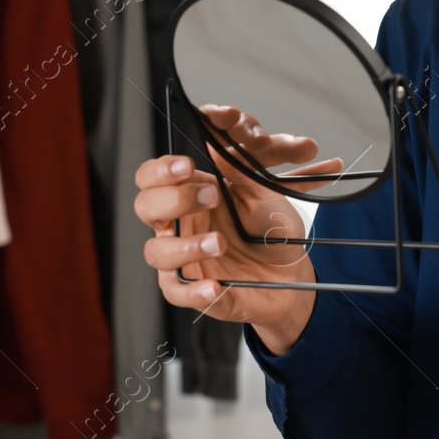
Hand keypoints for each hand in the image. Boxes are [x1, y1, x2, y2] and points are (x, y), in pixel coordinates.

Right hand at [134, 105, 342, 351]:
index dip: (161, 170)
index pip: (153, 177)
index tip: (187, 166)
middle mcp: (179, 226)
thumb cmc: (272, 230)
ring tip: (219, 244)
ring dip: (185, 246)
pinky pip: (176, 292)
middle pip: (145, 208)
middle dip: (172, 200)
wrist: (292, 274)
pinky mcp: (192, 291)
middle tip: (211, 197)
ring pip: (156, 252)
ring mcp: (183, 259)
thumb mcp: (263, 195)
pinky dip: (192, 290)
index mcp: (191, 195)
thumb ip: (240, 171)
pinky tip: (214, 286)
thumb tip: (216, 145)